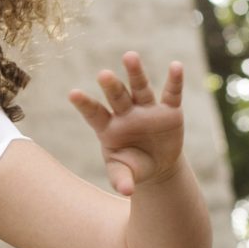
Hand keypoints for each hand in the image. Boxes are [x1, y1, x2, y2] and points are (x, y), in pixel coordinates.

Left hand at [67, 51, 184, 196]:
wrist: (158, 165)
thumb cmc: (133, 166)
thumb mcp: (124, 173)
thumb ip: (121, 179)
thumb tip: (126, 191)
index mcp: (109, 127)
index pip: (94, 114)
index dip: (85, 104)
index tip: (72, 94)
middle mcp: (126, 113)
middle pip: (117, 96)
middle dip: (111, 86)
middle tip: (103, 74)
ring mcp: (147, 109)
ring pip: (140, 88)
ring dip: (135, 73)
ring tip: (129, 56)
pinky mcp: (169, 110)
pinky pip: (171, 94)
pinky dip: (175, 80)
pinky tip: (176, 66)